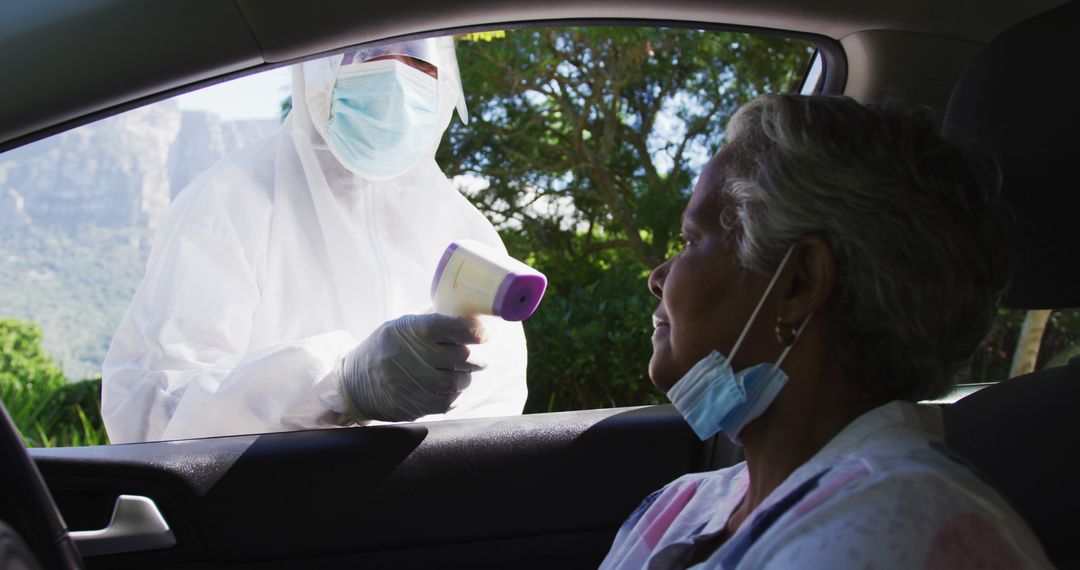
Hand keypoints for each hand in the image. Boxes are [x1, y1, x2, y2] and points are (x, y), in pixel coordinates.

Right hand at [340, 313, 486, 421]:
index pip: (450, 327)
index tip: (484, 335)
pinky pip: (446, 402)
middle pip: (459, 356)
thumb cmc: (385, 348)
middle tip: (482, 357)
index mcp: (409, 329)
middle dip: (478, 357)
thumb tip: (469, 314)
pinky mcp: (412, 404)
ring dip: (466, 378)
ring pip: (456, 381)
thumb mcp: (401, 326)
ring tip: (464, 373)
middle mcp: (409, 355)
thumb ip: (432, 320)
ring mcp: (410, 382)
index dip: (473, 331)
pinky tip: (451, 388)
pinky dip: (455, 395)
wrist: (354, 383)